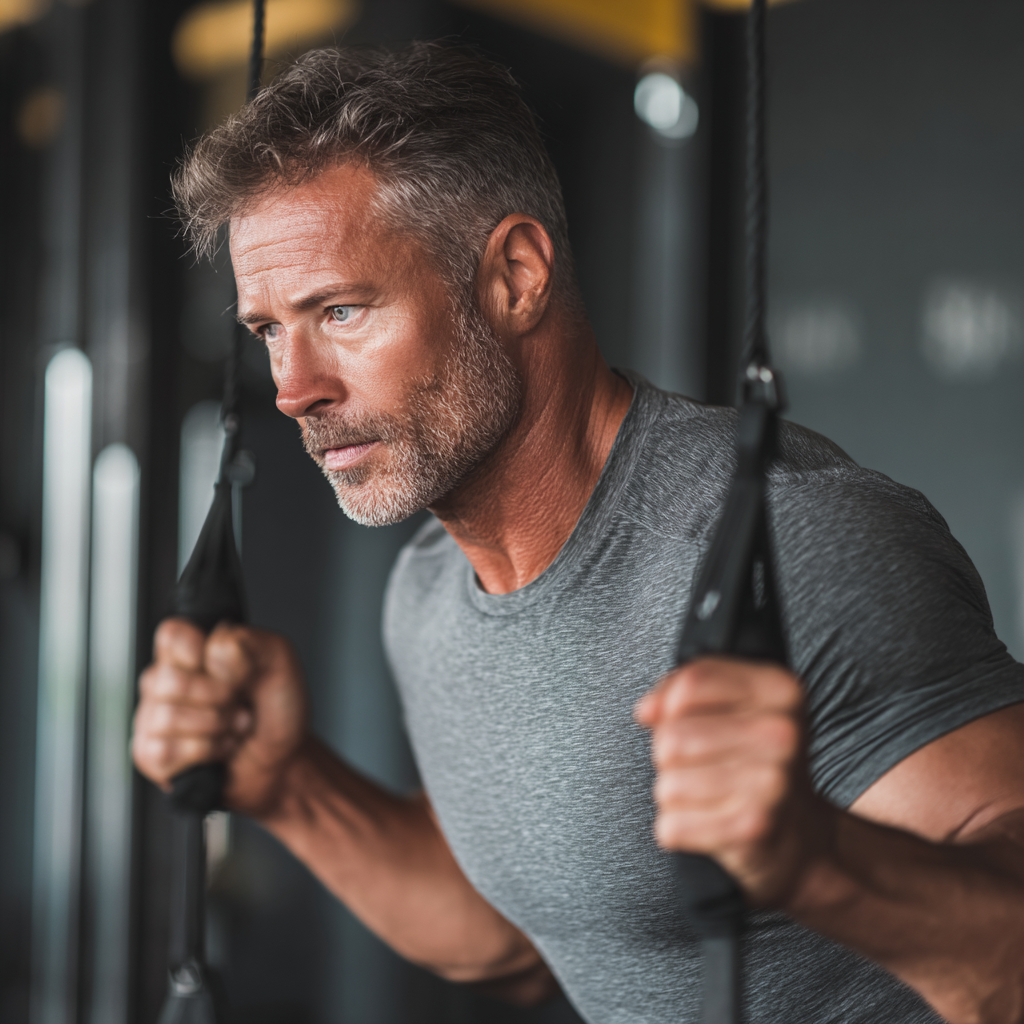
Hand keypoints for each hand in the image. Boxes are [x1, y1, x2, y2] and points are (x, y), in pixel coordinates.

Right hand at [132, 618, 307, 815]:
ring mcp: (155, 718)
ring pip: (168, 716)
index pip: (170, 634)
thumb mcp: (280, 661)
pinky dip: (205, 750)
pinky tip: (219, 747)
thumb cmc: (278, 709)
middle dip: (217, 696)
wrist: (284, 759)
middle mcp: (167, 681)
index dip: (194, 648)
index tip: (219, 664)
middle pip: (167, 679)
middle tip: (237, 702)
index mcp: (193, 652)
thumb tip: (213, 650)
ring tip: (234, 725)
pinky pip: (165, 750)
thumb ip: (251, 642)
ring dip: (216, 725)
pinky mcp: (152, 754)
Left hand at [635, 656, 830, 905]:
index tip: (677, 717)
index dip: (668, 703)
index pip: (692, 683)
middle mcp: (781, 733)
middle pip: (672, 737)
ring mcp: (772, 783)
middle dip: (668, 754)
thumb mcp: (730, 704)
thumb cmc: (753, 761)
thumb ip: (680, 689)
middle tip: (699, 764)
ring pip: (668, 783)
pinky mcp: (753, 828)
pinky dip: (678, 828)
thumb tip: (647, 710)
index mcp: (779, 690)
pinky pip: (673, 825)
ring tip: (706, 792)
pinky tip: (709, 821)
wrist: (797, 833)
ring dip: (674, 792)